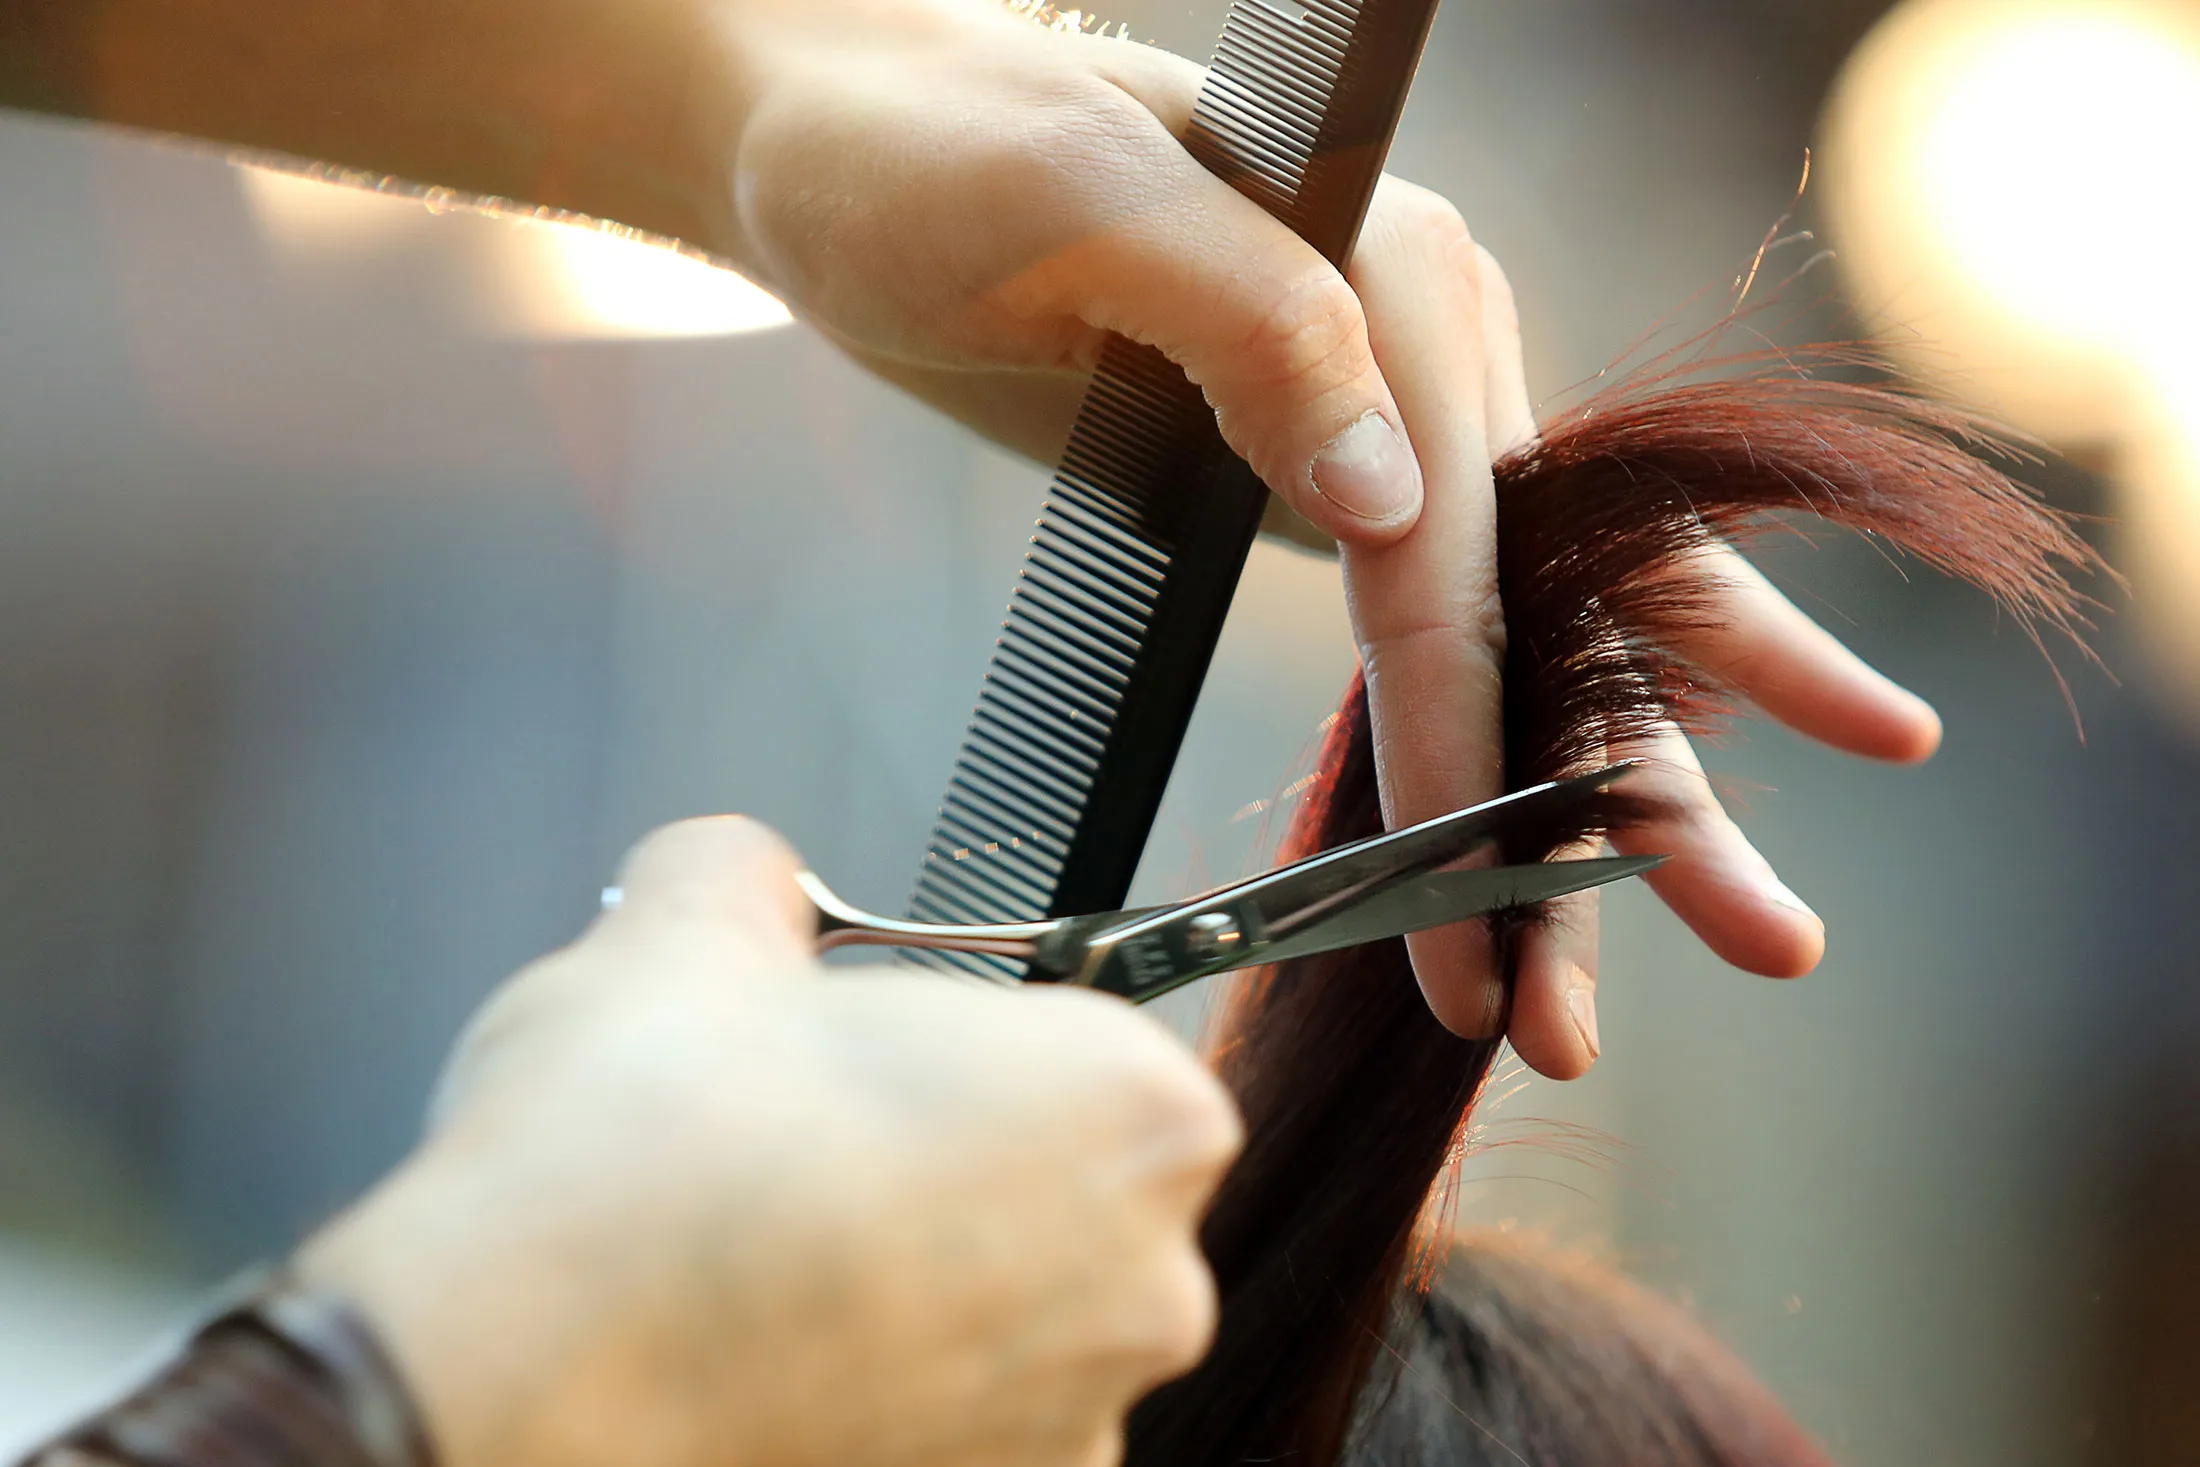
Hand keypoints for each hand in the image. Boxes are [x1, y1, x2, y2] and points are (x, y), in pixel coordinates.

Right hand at [298, 817, 1240, 1466]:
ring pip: (1015, 1315)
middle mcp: (1143, 1284)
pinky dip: (887, 1385)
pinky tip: (778, 1342)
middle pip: (1071, 1189)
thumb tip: (744, 875)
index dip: (976, 1042)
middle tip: (825, 1145)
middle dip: (962, 1163)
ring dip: (927, 1283)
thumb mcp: (690, 927)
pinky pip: (959, 1419)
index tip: (895, 1053)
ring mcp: (1072, 1422)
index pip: (1096, 1046)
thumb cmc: (636, 1170)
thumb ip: (755, 872)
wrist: (517, 1368)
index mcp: (1134, 1109)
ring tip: (780, 1248)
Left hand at [718, 3, 1942, 1070]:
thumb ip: (1253, 324)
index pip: (1456, 552)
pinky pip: (1437, 628)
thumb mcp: (1070, 205)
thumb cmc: (927, 151)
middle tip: (1771, 948)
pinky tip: (1545, 845)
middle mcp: (1427, 347)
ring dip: (1592, 810)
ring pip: (1524, 636)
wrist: (833, 140)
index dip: (1476, 746)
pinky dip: (1485, 753)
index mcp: (1398, 270)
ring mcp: (1387, 416)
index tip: (1484, 911)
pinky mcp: (1319, 472)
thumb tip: (1390, 500)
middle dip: (1646, 797)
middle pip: (1566, 600)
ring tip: (1617, 978)